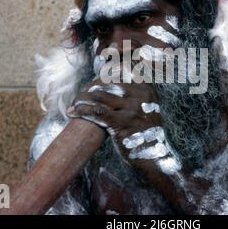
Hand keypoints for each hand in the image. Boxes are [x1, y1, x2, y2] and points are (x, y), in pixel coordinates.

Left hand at [67, 79, 181, 176]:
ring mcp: (132, 108)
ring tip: (75, 103)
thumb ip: (135, 93)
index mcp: (146, 88)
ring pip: (100, 95)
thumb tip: (113, 79)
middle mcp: (141, 95)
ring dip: (82, 98)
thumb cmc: (145, 132)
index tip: (91, 84)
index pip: (120, 73)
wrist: (154, 155)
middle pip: (107, 82)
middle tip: (80, 94)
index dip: (101, 76)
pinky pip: (97, 112)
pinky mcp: (123, 122)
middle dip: (90, 87)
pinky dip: (82, 110)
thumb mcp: (147, 107)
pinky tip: (73, 112)